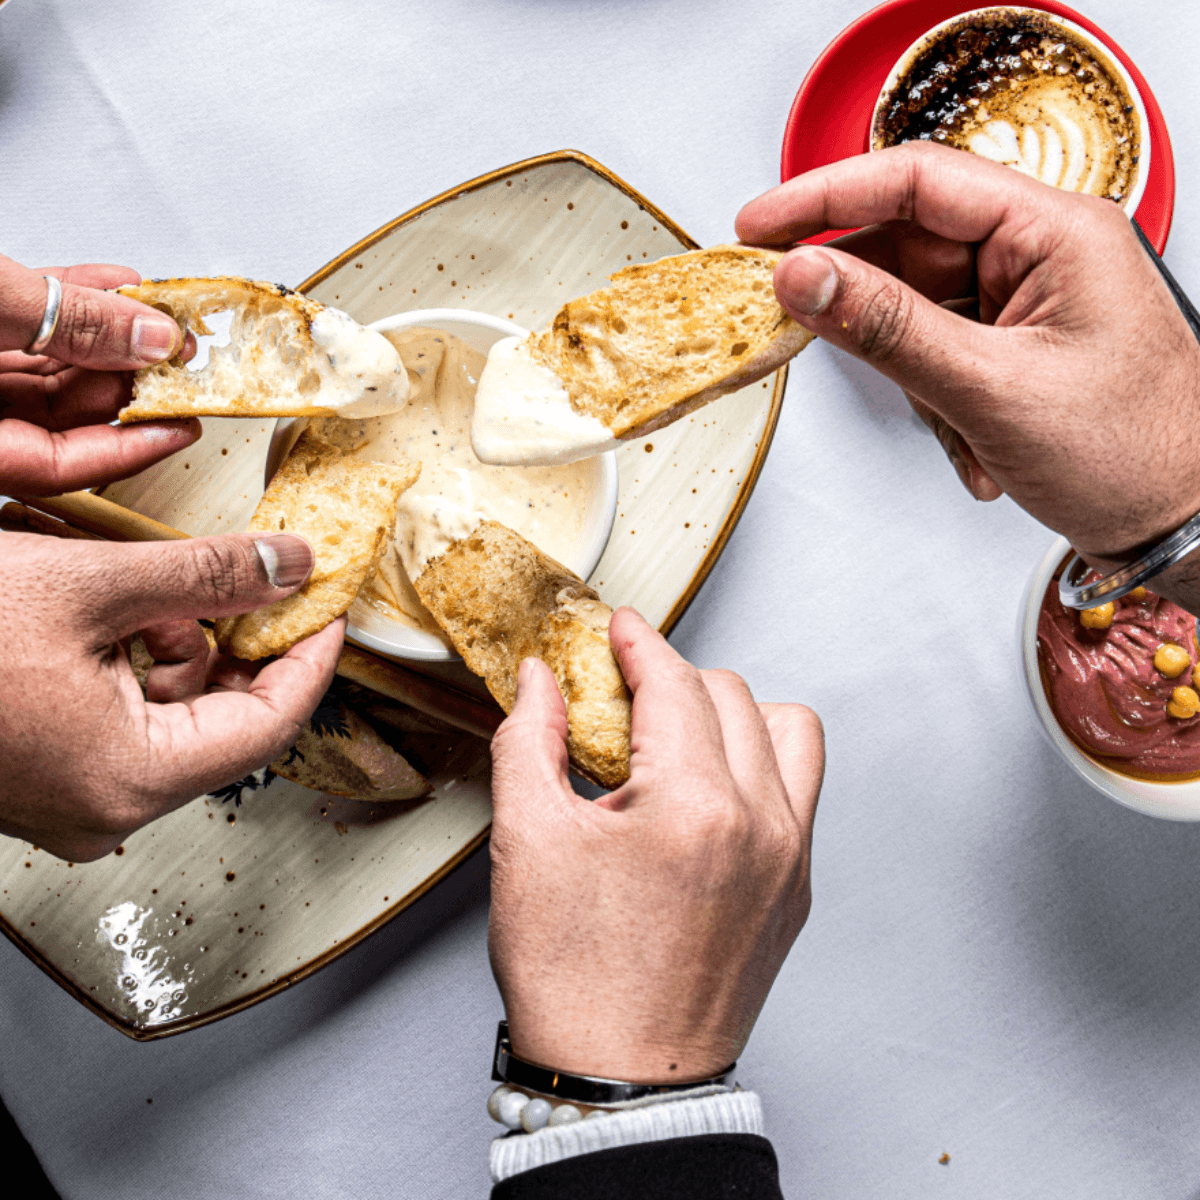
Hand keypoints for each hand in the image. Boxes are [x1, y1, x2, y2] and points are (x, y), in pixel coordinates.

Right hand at [0, 255, 198, 493]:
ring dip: (102, 335)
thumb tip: (151, 339)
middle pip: (57, 416)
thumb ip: (69, 324)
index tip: (184, 427)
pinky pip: (19, 331)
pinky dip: (62, 306)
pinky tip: (106, 284)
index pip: (60, 467)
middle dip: (124, 377)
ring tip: (150, 312)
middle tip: (176, 354)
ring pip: (42, 370)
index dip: (132, 448)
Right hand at [0, 531, 342, 860]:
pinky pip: (121, 724)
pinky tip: (97, 624)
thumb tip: (291, 567)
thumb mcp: (88, 583)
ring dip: (173, 649)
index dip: (309, 660)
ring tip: (132, 598)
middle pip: (221, 723)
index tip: (328, 612)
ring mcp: (69, 801)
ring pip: (169, 718)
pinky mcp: (41, 780)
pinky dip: (129, 668)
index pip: (271, 725)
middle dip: (233, 645)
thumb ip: (208, 576)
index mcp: (128, 779)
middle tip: (248, 584)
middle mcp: (103, 808)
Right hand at [488, 608, 822, 1082]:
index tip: (621, 629)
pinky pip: (799, 790)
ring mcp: (790, 858)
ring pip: (789, 731)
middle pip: (732, 695)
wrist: (624, 1079)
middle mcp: (761, 824)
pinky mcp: (797, 887)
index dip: (640, 643)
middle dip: (674, 679)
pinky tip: (707, 789)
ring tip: (681, 736)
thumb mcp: (527, 844)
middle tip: (625, 694)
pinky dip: (759, 765)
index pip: (676, 684)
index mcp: (693, 807)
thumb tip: (537, 683)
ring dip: (735, 714)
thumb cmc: (577, 982)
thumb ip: (529, 741)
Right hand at [736, 143, 1199, 566]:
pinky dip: (937, 404)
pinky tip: (973, 443)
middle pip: (909, 248)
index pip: (918, 180)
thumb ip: (887, 328)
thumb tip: (804, 278)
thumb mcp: (990, 388)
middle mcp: (1039, 255)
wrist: (1180, 521)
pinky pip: (937, 353)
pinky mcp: (1012, 347)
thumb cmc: (1131, 453)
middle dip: (867, 308)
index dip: (827, 196)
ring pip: (916, 311)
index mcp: (1055, 231)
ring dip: (914, 378)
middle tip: (796, 323)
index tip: (760, 224)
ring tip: (953, 425)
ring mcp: (1024, 303)